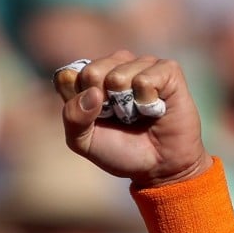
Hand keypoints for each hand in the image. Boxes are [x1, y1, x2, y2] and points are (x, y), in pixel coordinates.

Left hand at [54, 51, 212, 188]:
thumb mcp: (84, 142)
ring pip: (118, 75)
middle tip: (118, 116)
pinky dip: (147, 101)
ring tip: (138, 113)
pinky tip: (154, 108)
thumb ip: (73, 118)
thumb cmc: (119, 151)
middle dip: (101, 102)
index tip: (92, 118)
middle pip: (91, 71)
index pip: (66, 77)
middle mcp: (114, 66)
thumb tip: (92, 92)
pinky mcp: (167, 70)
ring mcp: (141, 65)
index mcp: (89, 80)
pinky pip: (145, 79)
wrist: (158, 167)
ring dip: (126, 105)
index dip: (76, 100)